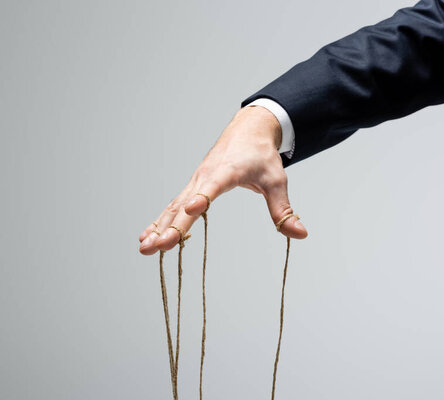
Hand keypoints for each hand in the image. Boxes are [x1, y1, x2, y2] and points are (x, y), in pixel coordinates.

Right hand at [139, 105, 307, 254]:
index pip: (211, 187)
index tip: (190, 211)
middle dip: (169, 228)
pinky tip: (146, 235)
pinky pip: (172, 206)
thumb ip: (283, 210)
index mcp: (226, 173)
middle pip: (183, 205)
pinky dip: (159, 220)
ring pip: (173, 207)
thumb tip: (300, 234)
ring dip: (158, 228)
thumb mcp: (276, 181)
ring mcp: (195, 182)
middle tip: (154, 248)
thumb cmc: (261, 155)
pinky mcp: (192, 186)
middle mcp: (204, 177)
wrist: (247, 129)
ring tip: (143, 249)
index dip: (201, 199)